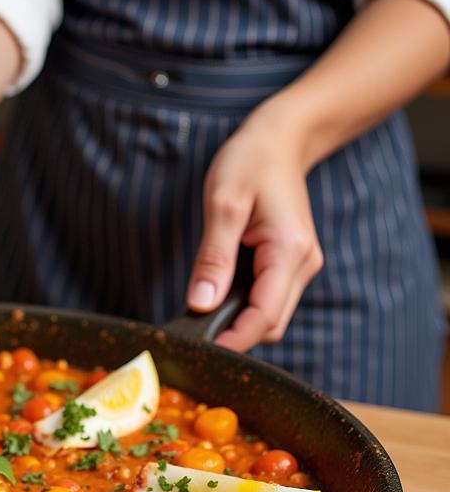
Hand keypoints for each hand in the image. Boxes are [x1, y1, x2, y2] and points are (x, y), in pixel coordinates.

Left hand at [186, 112, 323, 351]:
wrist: (279, 139)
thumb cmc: (250, 162)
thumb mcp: (223, 204)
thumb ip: (213, 258)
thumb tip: (201, 304)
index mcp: (290, 251)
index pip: (265, 316)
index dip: (234, 340)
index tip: (200, 351)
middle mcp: (303, 264)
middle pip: (269, 323)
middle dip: (234, 334)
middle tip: (189, 334)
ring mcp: (299, 265)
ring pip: (269, 314)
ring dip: (237, 320)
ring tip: (198, 313)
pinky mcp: (289, 263)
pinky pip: (266, 297)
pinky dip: (241, 304)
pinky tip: (216, 294)